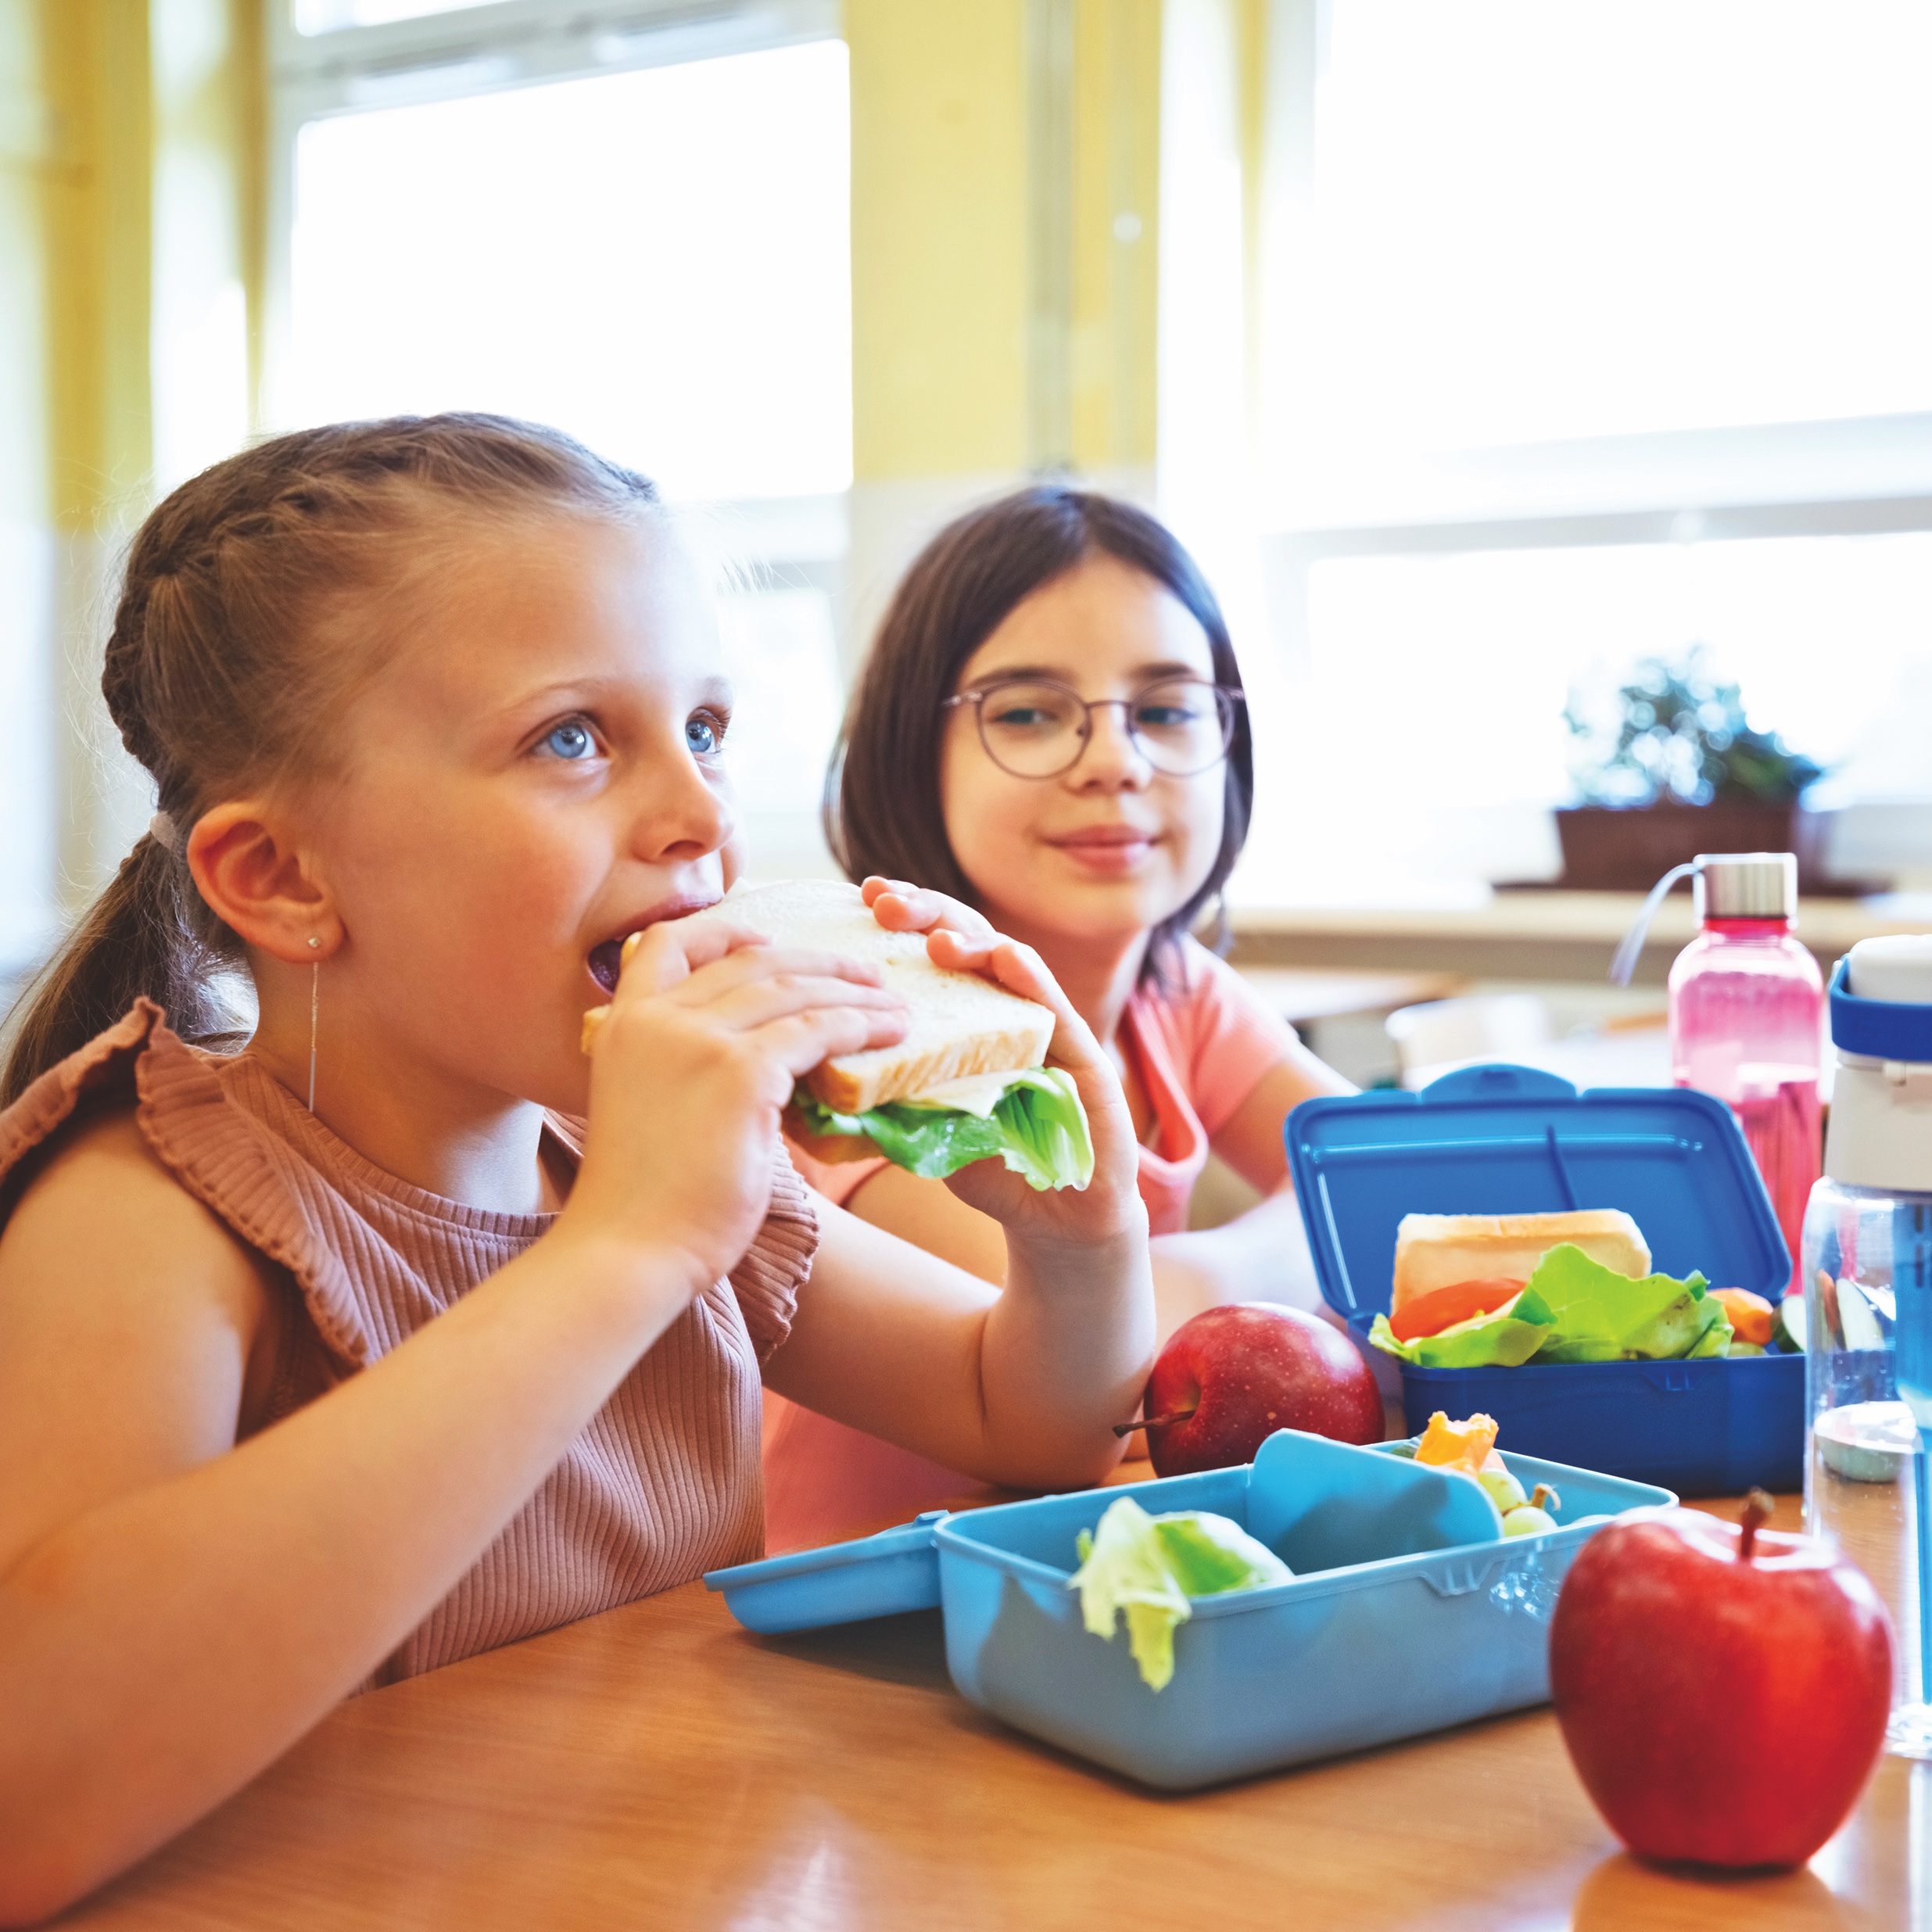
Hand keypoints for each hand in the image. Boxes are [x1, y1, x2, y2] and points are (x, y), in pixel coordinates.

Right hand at [565, 918, 906, 1292]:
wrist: (628, 1252)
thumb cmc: (644, 1204)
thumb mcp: (650, 1110)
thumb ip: (690, 1072)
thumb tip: (766, 1065)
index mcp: (624, 1024)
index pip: (668, 942)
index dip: (724, 930)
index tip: (765, 936)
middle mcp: (656, 1019)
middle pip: (748, 960)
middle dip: (814, 962)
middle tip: (862, 974)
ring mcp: (697, 1040)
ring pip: (790, 989)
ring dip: (850, 991)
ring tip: (893, 1005)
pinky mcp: (739, 1072)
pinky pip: (815, 1030)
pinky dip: (859, 1026)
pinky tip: (889, 1033)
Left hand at [857, 877, 1147, 1259]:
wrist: (1057, 1222)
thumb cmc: (989, 1166)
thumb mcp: (922, 1129)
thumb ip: (885, 1099)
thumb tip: (811, 1079)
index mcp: (963, 1016)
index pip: (930, 952)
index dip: (900, 921)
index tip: (862, 898)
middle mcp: (1005, 1009)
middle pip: (965, 941)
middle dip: (925, 914)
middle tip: (883, 902)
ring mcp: (1048, 1029)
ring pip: (1011, 963)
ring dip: (973, 942)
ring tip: (937, 939)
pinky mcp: (1086, 1060)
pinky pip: (1056, 1010)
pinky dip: (1033, 980)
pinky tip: (1008, 959)